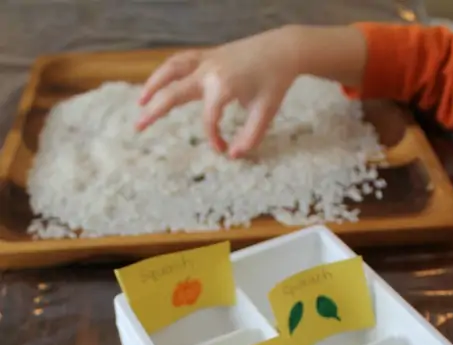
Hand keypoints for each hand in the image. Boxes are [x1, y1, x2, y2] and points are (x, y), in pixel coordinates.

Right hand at [136, 27, 300, 157]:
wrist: (282, 49)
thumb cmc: (275, 82)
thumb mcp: (266, 114)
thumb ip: (249, 138)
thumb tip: (231, 156)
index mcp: (223, 87)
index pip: (209, 120)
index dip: (213, 138)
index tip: (222, 149)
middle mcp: (210, 71)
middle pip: (174, 91)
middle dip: (156, 111)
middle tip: (138, 128)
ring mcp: (207, 59)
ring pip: (171, 69)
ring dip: (153, 84)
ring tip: (141, 103)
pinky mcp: (208, 54)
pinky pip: (181, 60)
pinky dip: (167, 71)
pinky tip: (160, 83)